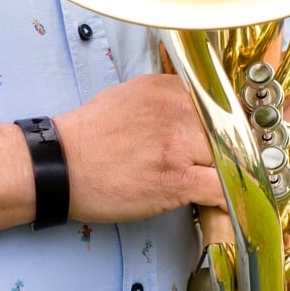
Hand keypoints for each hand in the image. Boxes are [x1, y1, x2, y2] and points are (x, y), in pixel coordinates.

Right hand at [52, 74, 223, 221]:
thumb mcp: (130, 97)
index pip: (217, 103)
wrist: (60, 166)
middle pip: (227, 129)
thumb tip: (192, 111)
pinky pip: (220, 188)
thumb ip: (166, 99)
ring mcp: (179, 144)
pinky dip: (227, 198)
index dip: (223, 125)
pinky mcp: (176, 179)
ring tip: (215, 183)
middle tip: (217, 164)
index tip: (224, 138)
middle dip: (226, 149)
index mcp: (168, 88)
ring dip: (226, 172)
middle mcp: (178, 110)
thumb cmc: (89, 135)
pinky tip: (224, 202)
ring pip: (229, 157)